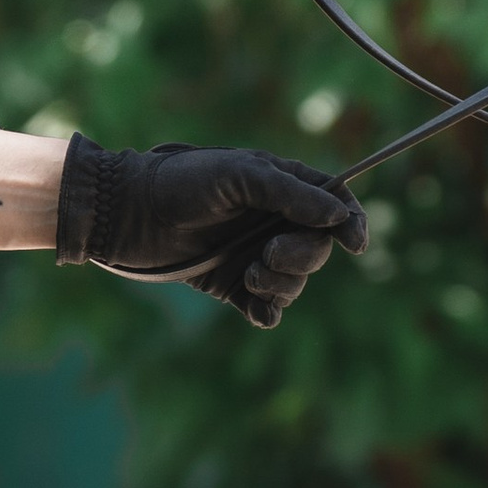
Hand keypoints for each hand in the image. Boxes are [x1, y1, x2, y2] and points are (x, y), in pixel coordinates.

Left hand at [55, 135, 368, 327]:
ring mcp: (255, 255)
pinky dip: (267, 311)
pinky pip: (268, 307)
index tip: (355, 243)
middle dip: (301, 257)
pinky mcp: (234, 286)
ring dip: (280, 283)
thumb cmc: (185, 181)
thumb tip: (339, 214)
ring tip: (248, 274)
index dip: (351, 221)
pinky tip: (256, 309)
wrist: (133, 214)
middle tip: (268, 255)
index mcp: (281, 185)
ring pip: (295, 281)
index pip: (334, 202)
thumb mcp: (241, 175)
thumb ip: (290, 194)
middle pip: (316, 249)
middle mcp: (274, 222)